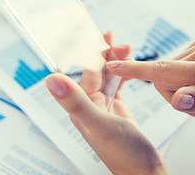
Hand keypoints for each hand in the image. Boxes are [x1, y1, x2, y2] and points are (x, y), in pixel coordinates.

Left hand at [45, 31, 166, 174]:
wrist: (144, 172)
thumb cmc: (124, 154)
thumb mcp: (99, 124)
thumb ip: (75, 102)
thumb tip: (50, 78)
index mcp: (82, 106)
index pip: (85, 70)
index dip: (91, 50)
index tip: (98, 33)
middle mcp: (90, 104)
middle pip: (95, 70)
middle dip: (106, 52)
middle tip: (118, 41)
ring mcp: (104, 107)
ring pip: (107, 76)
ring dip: (115, 61)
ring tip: (127, 49)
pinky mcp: (116, 110)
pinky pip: (116, 85)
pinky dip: (122, 74)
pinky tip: (127, 68)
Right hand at [107, 31, 194, 121]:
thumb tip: (177, 98)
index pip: (166, 71)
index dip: (137, 70)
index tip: (113, 65)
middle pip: (165, 74)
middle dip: (172, 92)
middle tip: (194, 105)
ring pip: (171, 67)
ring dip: (180, 83)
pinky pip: (180, 58)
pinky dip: (185, 72)